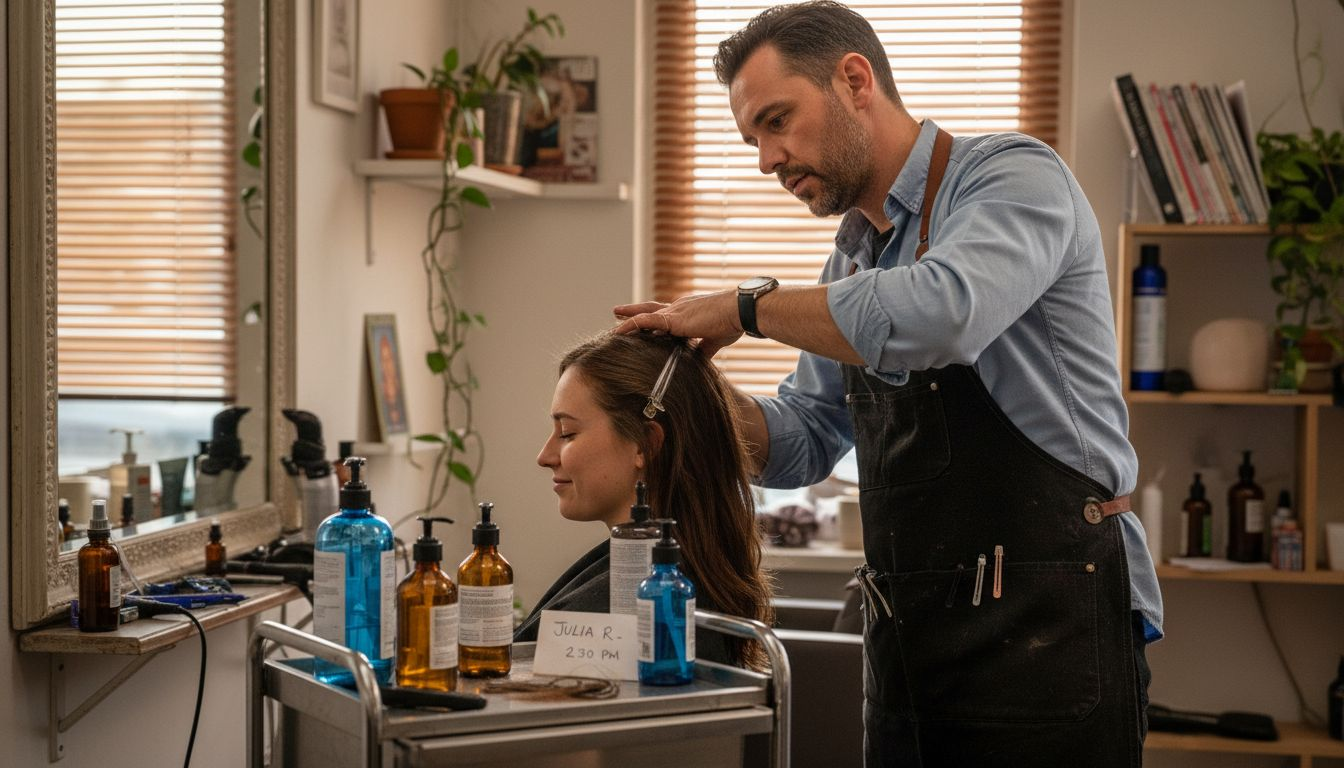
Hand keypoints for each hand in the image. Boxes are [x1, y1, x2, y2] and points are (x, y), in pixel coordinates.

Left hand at [612, 290, 743, 356]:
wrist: (739, 312)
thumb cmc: (732, 322)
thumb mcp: (715, 339)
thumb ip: (703, 349)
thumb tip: (698, 361)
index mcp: (688, 312)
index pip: (665, 315)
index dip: (652, 319)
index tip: (641, 322)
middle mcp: (678, 308)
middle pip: (650, 310)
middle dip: (633, 311)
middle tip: (617, 312)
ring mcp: (675, 312)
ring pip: (644, 315)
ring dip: (627, 319)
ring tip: (612, 325)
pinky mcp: (674, 319)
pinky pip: (645, 320)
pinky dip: (630, 325)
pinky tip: (617, 330)